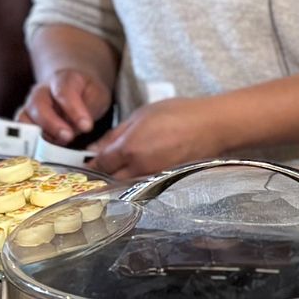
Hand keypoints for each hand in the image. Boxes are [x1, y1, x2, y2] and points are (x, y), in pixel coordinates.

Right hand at [18, 69, 111, 145]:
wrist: (74, 90)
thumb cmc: (86, 94)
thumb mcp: (96, 95)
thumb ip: (90, 107)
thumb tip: (81, 126)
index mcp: (62, 79)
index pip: (63, 91)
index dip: (74, 109)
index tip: (87, 126)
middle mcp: (41, 91)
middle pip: (38, 104)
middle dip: (53, 124)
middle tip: (69, 137)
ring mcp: (30, 105)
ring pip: (24, 119)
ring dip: (40, 135)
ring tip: (59, 144)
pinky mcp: (24, 120)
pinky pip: (21, 132)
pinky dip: (32, 143)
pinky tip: (47, 151)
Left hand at [87, 98, 222, 178]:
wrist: (211, 127)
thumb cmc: (177, 114)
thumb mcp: (141, 115)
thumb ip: (116, 134)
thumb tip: (96, 148)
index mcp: (129, 149)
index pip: (100, 164)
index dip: (91, 162)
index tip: (88, 160)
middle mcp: (138, 169)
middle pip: (110, 179)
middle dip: (103, 173)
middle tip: (102, 164)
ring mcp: (152, 178)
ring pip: (125, 185)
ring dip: (118, 178)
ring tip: (120, 166)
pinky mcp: (163, 182)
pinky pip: (141, 184)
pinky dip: (134, 179)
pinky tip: (138, 168)